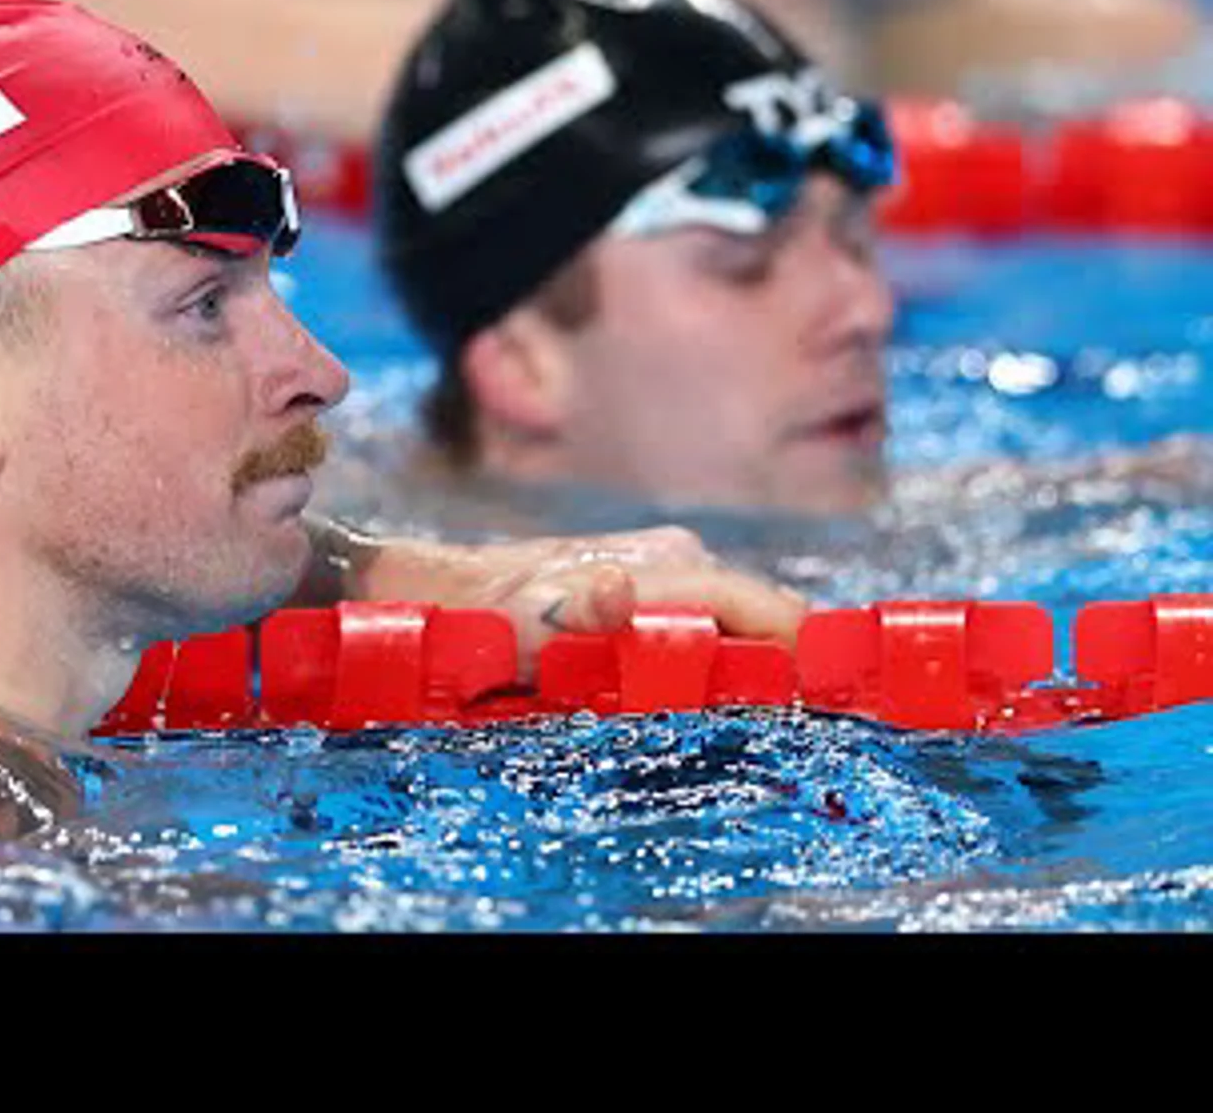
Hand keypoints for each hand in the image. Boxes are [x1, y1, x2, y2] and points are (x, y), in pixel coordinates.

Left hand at [342, 523, 808, 681]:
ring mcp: (668, 577)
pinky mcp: (650, 597)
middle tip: (806, 722)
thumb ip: (576, 611)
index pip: (767, 609)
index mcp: (673, 566)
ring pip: (735, 626)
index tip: (843, 695)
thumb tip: (613, 590)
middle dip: (784, 667)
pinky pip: (707, 630)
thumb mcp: (527, 618)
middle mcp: (682, 563)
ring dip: (748, 668)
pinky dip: (719, 661)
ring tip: (765, 714)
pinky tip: (718, 692)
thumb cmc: (488, 612)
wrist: (443, 595)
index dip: (808, 651)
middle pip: (761, 620)